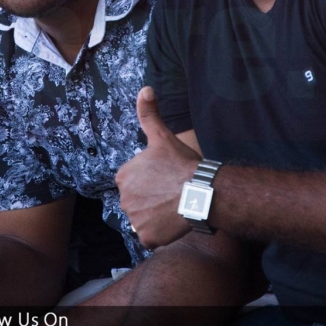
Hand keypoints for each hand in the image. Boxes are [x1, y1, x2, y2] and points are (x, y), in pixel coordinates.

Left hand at [116, 87, 201, 248]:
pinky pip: (150, 236)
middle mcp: (123, 198)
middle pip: (138, 200)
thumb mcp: (162, 136)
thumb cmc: (183, 164)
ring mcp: (134, 219)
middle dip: (152, 198)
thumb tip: (145, 88)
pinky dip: (160, 232)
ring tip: (174, 206)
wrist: (201, 192)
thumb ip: (149, 113)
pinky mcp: (146, 237)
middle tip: (172, 192)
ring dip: (156, 215)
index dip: (151, 180)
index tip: (166, 177)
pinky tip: (173, 221)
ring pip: (144, 218)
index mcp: (123, 175)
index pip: (134, 181)